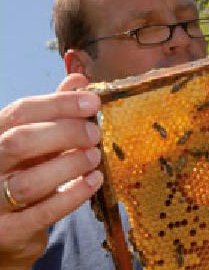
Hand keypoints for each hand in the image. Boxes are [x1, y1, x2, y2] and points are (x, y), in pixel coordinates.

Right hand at [0, 74, 102, 268]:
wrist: (5, 230)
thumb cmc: (21, 175)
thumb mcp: (33, 142)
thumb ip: (52, 113)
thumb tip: (78, 80)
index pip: (19, 112)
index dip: (59, 104)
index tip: (93, 102)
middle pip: (19, 142)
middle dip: (64, 133)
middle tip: (95, 133)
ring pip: (29, 182)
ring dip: (70, 165)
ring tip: (95, 157)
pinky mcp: (7, 233)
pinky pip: (42, 214)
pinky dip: (72, 196)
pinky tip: (94, 182)